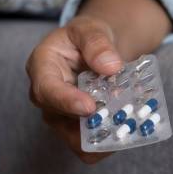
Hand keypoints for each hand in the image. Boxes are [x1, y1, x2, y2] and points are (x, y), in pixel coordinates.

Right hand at [26, 16, 123, 163]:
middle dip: (90, 122)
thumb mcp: (90, 29)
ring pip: (76, 139)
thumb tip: (111, 66)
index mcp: (42, 67)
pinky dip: (109, 140)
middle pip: (61, 119)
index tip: (89, 107)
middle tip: (121, 116)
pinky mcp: (75, 126)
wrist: (93, 48)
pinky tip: (128, 126)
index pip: (47, 90)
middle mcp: (46, 96)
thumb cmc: (86, 36)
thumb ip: (97, 44)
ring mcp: (59, 114)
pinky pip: (89, 144)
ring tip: (130, 121)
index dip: (67, 101)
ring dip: (103, 134)